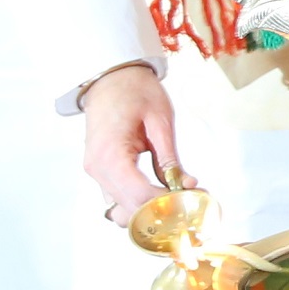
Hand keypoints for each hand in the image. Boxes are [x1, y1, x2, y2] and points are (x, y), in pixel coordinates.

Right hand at [80, 62, 182, 218]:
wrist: (109, 76)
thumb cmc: (134, 90)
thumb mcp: (160, 120)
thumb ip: (170, 159)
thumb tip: (186, 186)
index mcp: (110, 154)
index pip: (139, 195)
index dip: (168, 205)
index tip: (192, 201)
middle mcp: (98, 168)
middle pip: (129, 209)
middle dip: (162, 212)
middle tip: (191, 202)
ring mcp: (95, 172)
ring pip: (121, 210)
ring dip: (149, 212)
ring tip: (177, 198)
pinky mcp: (100, 171)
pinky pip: (118, 198)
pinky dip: (138, 203)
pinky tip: (160, 193)